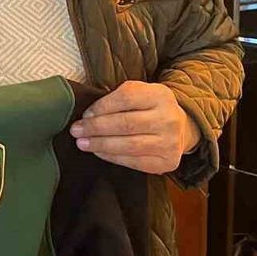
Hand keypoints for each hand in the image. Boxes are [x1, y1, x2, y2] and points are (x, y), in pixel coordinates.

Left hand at [69, 81, 200, 174]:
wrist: (180, 127)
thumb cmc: (150, 108)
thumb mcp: (140, 93)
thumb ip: (118, 98)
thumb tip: (88, 115)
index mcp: (160, 95)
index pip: (126, 98)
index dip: (102, 106)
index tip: (85, 114)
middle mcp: (168, 118)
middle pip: (126, 124)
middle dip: (96, 128)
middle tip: (76, 130)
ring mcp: (170, 142)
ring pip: (129, 145)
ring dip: (101, 144)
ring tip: (82, 143)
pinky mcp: (166, 162)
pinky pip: (134, 161)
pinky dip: (112, 157)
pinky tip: (99, 152)